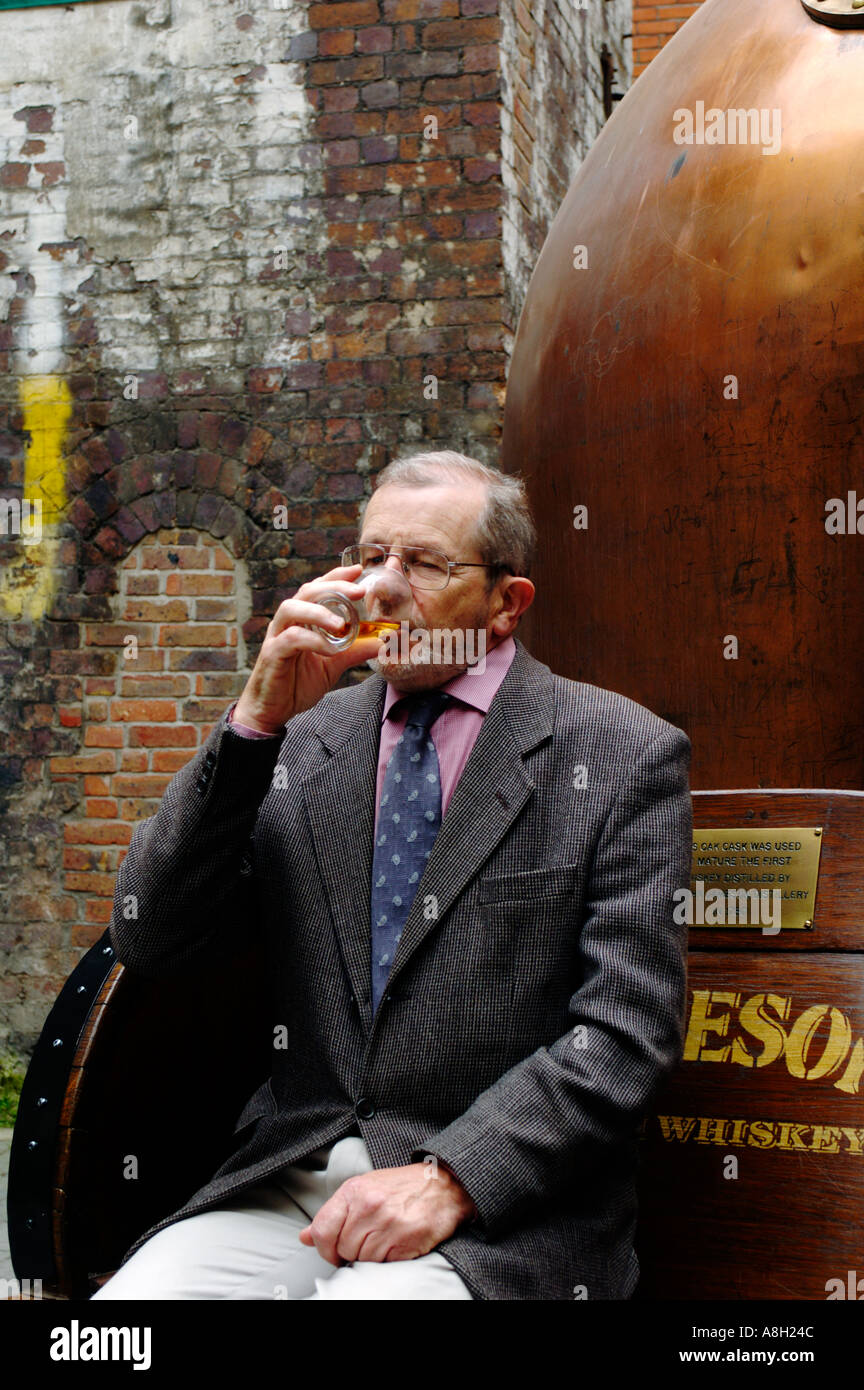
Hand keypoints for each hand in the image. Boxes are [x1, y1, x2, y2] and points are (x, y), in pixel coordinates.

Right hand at [233, 564, 382, 732]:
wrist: (273, 710)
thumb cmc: (298, 682)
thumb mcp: (334, 664)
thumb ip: (355, 650)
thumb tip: (383, 642)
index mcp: (302, 619)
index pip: (318, 588)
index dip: (336, 576)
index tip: (358, 570)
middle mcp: (288, 622)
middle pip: (306, 591)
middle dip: (333, 586)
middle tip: (359, 590)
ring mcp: (277, 636)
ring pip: (292, 609)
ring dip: (318, 611)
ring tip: (341, 623)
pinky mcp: (272, 654)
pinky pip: (290, 640)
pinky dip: (311, 640)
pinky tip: (329, 649)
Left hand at [297, 1161, 476, 1263]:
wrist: (443, 1184)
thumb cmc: (401, 1187)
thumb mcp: (363, 1189)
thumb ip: (334, 1213)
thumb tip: (305, 1236)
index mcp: (353, 1191)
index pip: (322, 1231)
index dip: (324, 1248)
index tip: (334, 1251)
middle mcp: (369, 1205)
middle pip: (343, 1249)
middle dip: (353, 1251)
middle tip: (370, 1239)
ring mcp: (388, 1222)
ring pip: (363, 1259)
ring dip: (372, 1256)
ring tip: (386, 1238)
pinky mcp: (407, 1239)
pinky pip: (384, 1264)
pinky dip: (389, 1259)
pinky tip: (398, 1242)